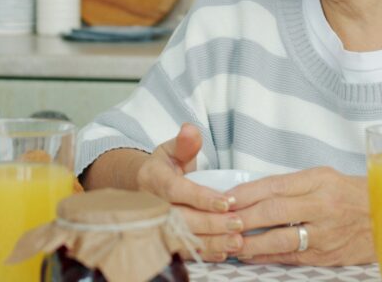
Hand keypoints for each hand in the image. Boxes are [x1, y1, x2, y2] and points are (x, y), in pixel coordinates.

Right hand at [136, 123, 246, 261]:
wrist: (142, 187)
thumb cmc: (164, 167)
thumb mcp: (171, 150)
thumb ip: (184, 142)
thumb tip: (190, 129)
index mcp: (152, 179)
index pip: (176, 190)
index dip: (200, 198)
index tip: (226, 202)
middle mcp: (151, 204)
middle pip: (181, 218)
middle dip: (211, 223)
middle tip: (239, 223)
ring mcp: (156, 224)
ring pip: (183, 238)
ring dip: (211, 242)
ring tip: (236, 241)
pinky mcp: (164, 238)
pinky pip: (183, 251)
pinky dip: (204, 253)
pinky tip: (224, 252)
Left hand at [230, 167, 373, 265]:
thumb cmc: (349, 194)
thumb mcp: (323, 177)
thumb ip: (290, 184)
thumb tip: (250, 192)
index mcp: (319, 181)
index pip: (274, 186)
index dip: (245, 193)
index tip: (224, 198)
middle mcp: (323, 206)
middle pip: (273, 211)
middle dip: (241, 217)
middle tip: (219, 220)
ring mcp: (325, 233)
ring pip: (279, 238)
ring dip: (249, 241)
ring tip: (229, 240)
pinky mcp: (326, 255)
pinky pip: (290, 256)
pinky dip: (266, 256)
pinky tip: (249, 253)